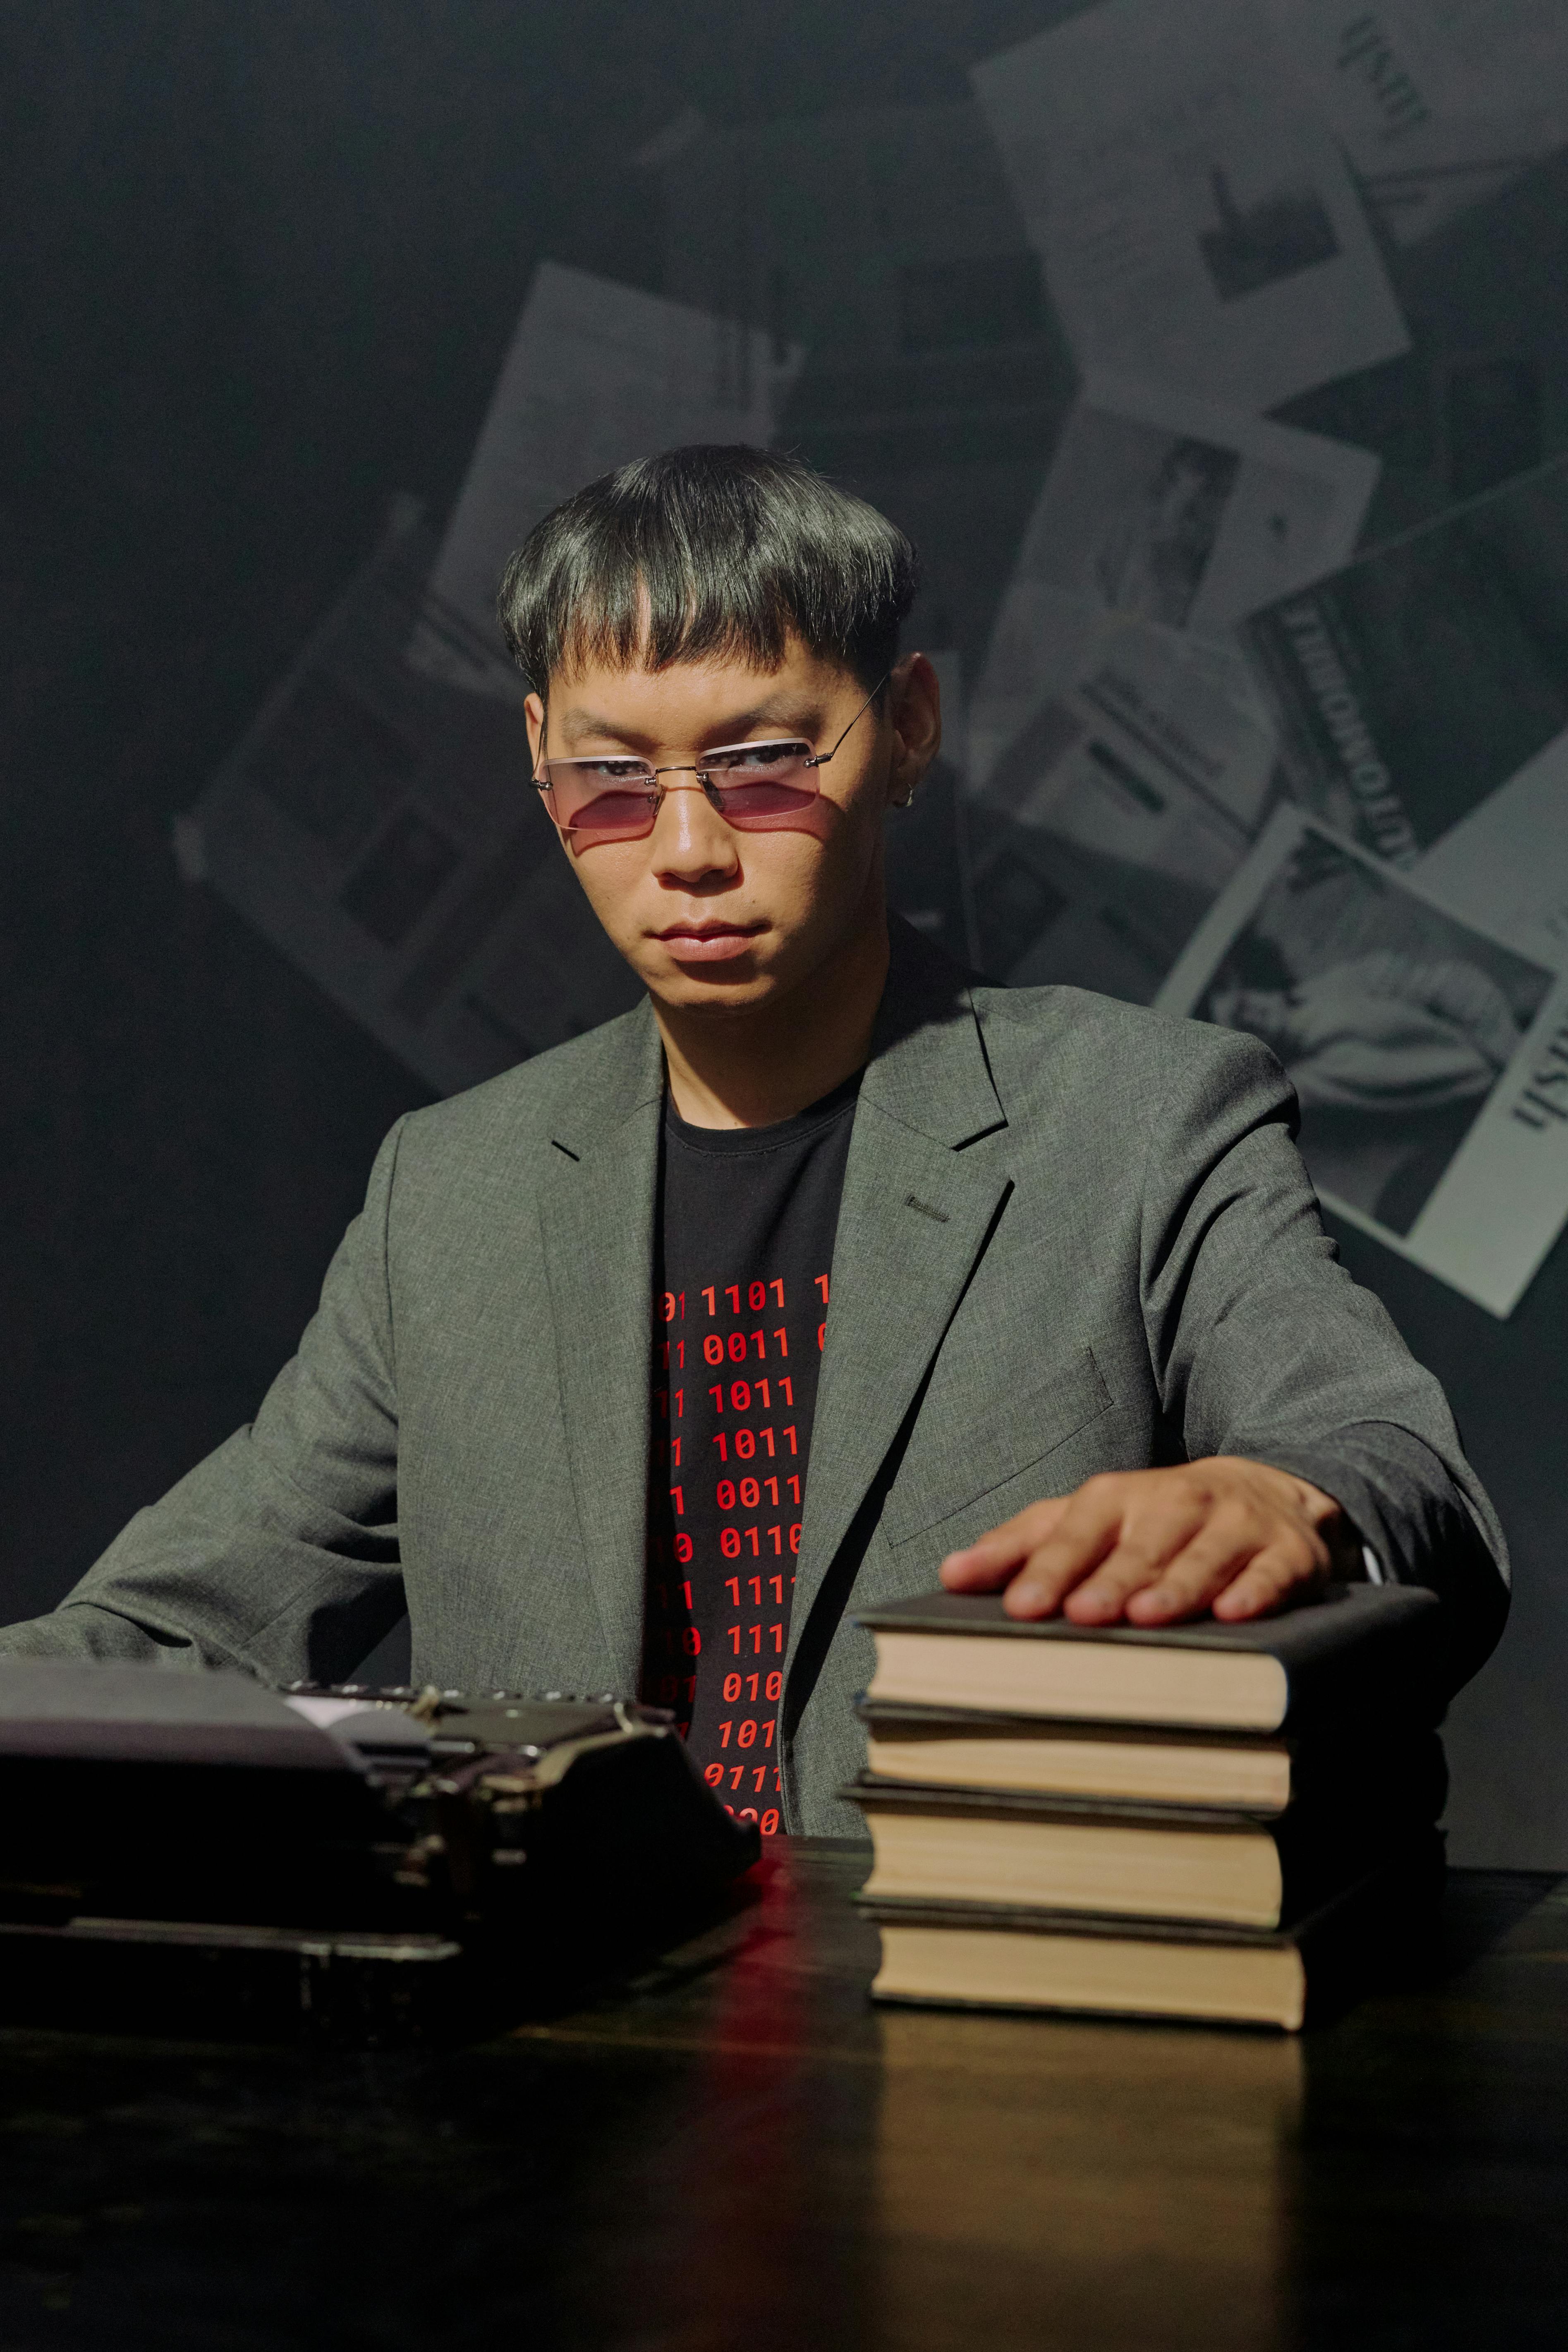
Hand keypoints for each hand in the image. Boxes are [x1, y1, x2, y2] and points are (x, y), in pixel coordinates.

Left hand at [939, 1458, 1348, 1626]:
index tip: (1020, 1607)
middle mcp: (1177, 1503)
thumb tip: (950, 1574)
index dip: (1049, 1567)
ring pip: (1203, 1556)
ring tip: (1148, 1617)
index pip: (1077, 1531)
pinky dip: (1256, 1591)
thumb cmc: (1153, 1521)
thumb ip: (1022, 1545)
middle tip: (1082, 1616)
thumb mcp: (1086, 1521)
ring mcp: (1236, 1525)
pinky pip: (1272, 1572)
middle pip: (1139, 1547)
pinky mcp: (1287, 1552)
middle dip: (1110, 1580)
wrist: (1262, 1491)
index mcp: (1119, 1498)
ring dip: (1176, 1585)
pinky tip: (1236, 1612)